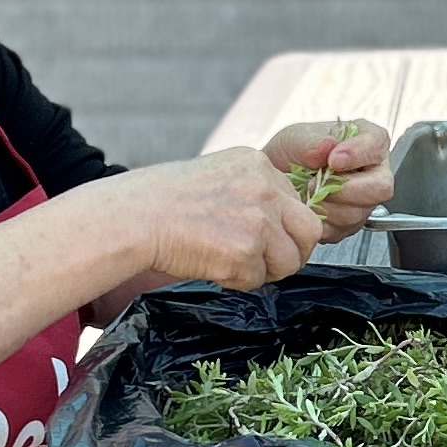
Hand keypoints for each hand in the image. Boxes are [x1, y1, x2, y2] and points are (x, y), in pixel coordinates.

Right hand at [111, 148, 326, 293]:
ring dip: (263, 271)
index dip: (284, 228)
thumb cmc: (167, 200)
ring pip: (289, 261)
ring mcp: (258, 221)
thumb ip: (253, 192)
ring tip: (230, 264)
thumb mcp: (219, 175)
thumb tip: (281, 225)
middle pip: (310, 231)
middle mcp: (265, 189)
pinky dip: (237, 281)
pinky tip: (211, 265)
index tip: (263, 238)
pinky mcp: (244, 252)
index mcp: (259, 165)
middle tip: (267, 262)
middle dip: (292, 252)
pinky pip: (257, 280)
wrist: (136, 216)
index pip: (298, 204)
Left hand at [265, 116, 392, 233]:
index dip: (358, 154)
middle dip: (345, 188)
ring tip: (308, 192)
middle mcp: (373, 173)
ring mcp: (364, 202)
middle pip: (379, 188)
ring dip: (326, 205)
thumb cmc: (292, 153)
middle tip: (316, 182)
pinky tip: (309, 206)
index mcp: (368, 141)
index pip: (378, 145)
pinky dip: (319, 220)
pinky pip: (340, 230)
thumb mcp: (295, 138)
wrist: (276, 178)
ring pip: (358, 212)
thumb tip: (327, 147)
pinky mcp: (350, 225)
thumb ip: (311, 141)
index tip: (333, 159)